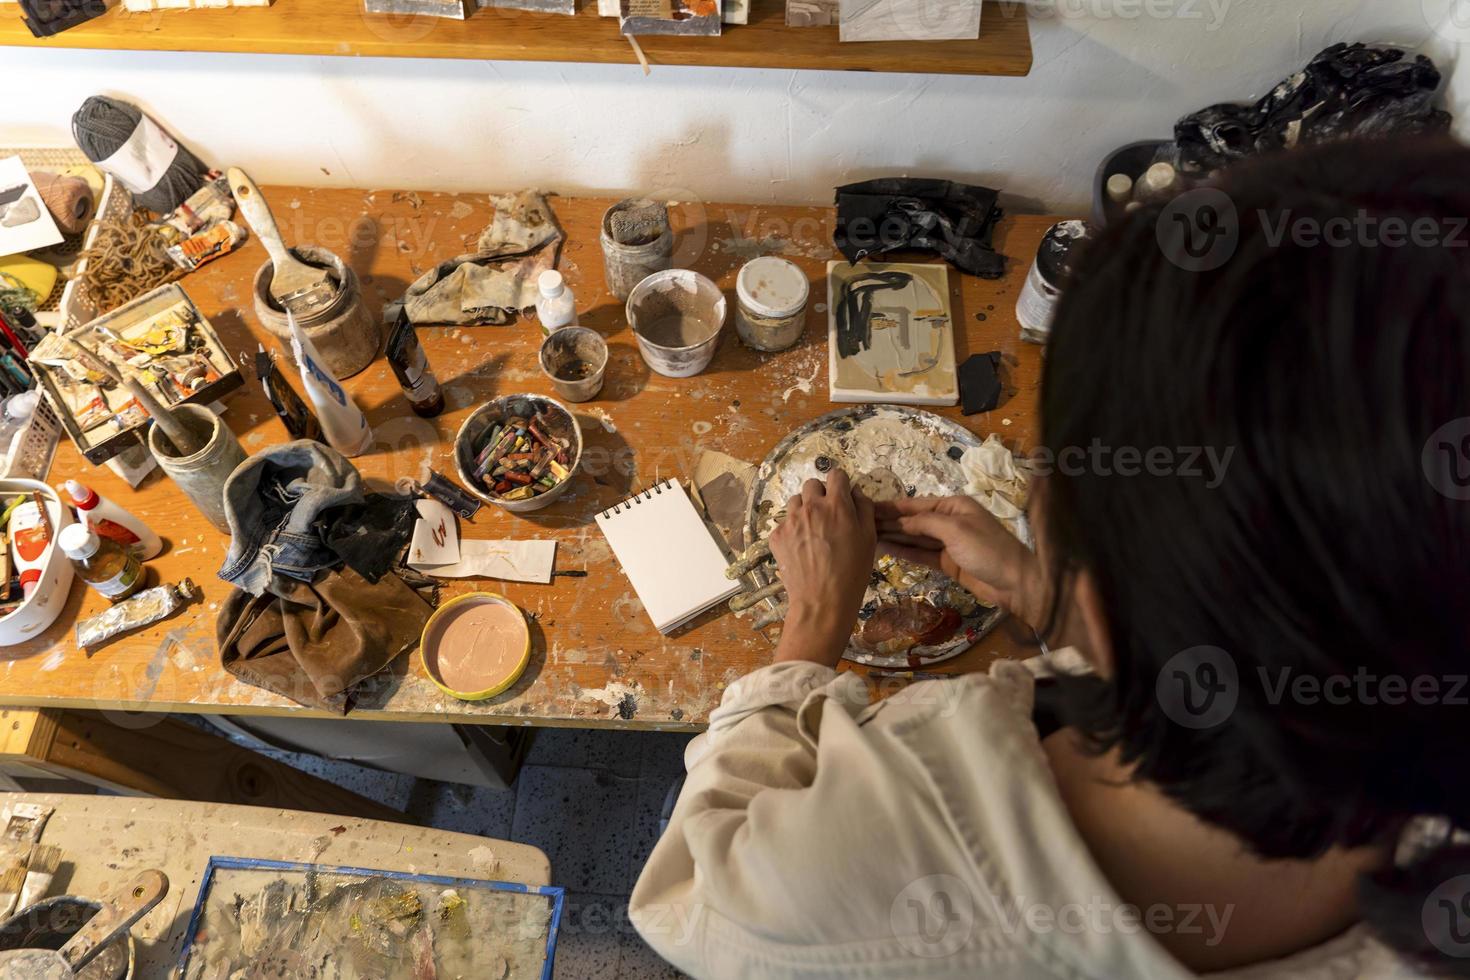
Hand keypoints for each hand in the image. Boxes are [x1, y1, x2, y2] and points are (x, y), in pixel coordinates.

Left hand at [769, 470, 876, 667]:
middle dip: (820, 494)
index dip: (840, 483)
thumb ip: (864, 508)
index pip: (836, 475)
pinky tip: (801, 547)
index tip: (842, 496)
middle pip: (812, 484)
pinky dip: (793, 529)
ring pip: (795, 501)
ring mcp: (790, 521)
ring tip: (812, 531)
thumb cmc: (852, 571)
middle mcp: (810, 507)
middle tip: (827, 514)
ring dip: (804, 509)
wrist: (822, 601)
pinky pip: (784, 522)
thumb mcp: (869, 539)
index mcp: (836, 505)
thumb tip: (855, 492)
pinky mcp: (777, 536)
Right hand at [875, 495, 1044, 628]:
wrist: (1015, 582)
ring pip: (915, 538)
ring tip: (867, 536)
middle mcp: (950, 521)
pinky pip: (921, 555)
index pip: (916, 505)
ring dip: (894, 537)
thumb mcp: (955, 530)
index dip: (892, 507)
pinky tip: (886, 549)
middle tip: (860, 523)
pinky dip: (904, 552)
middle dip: (889, 521)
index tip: (868, 507)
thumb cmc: (988, 549)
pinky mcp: (948, 563)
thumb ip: (925, 523)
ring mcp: (948, 543)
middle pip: (914, 520)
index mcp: (954, 506)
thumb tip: (900, 521)